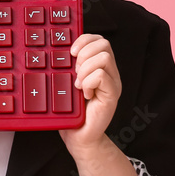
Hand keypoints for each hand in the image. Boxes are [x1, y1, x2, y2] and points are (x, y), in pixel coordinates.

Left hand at [58, 33, 120, 156]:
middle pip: (104, 44)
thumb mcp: (67, 82)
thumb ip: (70, 66)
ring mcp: (113, 84)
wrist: (77, 136)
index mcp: (100, 66)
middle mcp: (110, 73)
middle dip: (84, 54)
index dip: (84, 40)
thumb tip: (61, 49)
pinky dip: (87, 82)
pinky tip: (83, 94)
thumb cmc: (70, 110)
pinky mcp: (112, 95)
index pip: (99, 40)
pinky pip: (101, 76)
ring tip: (78, 84)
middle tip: (74, 72)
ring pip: (103, 58)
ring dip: (85, 69)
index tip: (70, 53)